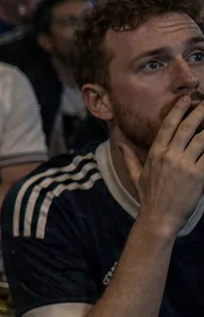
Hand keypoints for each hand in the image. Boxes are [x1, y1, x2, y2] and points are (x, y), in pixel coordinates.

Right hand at [122, 95, 203, 233]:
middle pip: (188, 128)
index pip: (168, 126)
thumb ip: (130, 158)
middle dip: (199, 112)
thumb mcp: (136, 176)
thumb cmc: (149, 197)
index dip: (178, 110)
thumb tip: (120, 144)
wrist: (160, 217)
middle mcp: (170, 156)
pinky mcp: (199, 175)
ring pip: (202, 139)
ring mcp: (185, 165)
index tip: (187, 99)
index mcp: (155, 153)